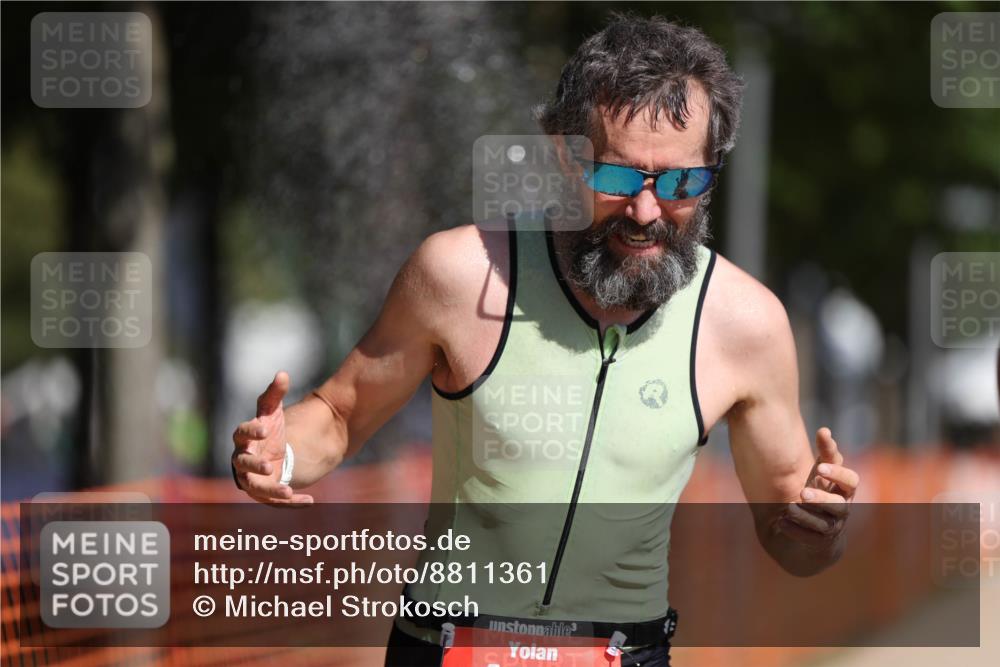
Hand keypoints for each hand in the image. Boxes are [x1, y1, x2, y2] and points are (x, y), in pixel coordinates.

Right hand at [231, 371, 313, 505]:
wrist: (280, 450)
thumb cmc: (271, 429)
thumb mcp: (273, 411)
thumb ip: (275, 394)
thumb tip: (283, 374)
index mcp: (244, 438)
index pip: (241, 434)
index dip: (250, 432)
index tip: (264, 430)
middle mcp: (243, 460)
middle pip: (243, 464)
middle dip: (254, 466)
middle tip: (269, 466)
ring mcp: (253, 478)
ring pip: (257, 488)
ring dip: (271, 491)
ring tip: (287, 491)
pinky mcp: (266, 492)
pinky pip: (276, 500)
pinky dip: (292, 503)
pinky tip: (310, 501)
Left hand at [777, 428, 858, 548]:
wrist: (810, 527)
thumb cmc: (818, 491)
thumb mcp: (820, 472)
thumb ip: (826, 453)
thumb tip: (825, 429)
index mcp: (843, 490)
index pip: (850, 481)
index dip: (837, 474)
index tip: (819, 467)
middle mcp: (841, 510)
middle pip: (840, 505)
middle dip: (822, 499)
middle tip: (803, 492)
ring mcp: (832, 528)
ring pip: (825, 524)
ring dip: (806, 515)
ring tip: (789, 507)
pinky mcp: (820, 544)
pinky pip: (810, 539)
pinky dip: (795, 530)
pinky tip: (781, 521)